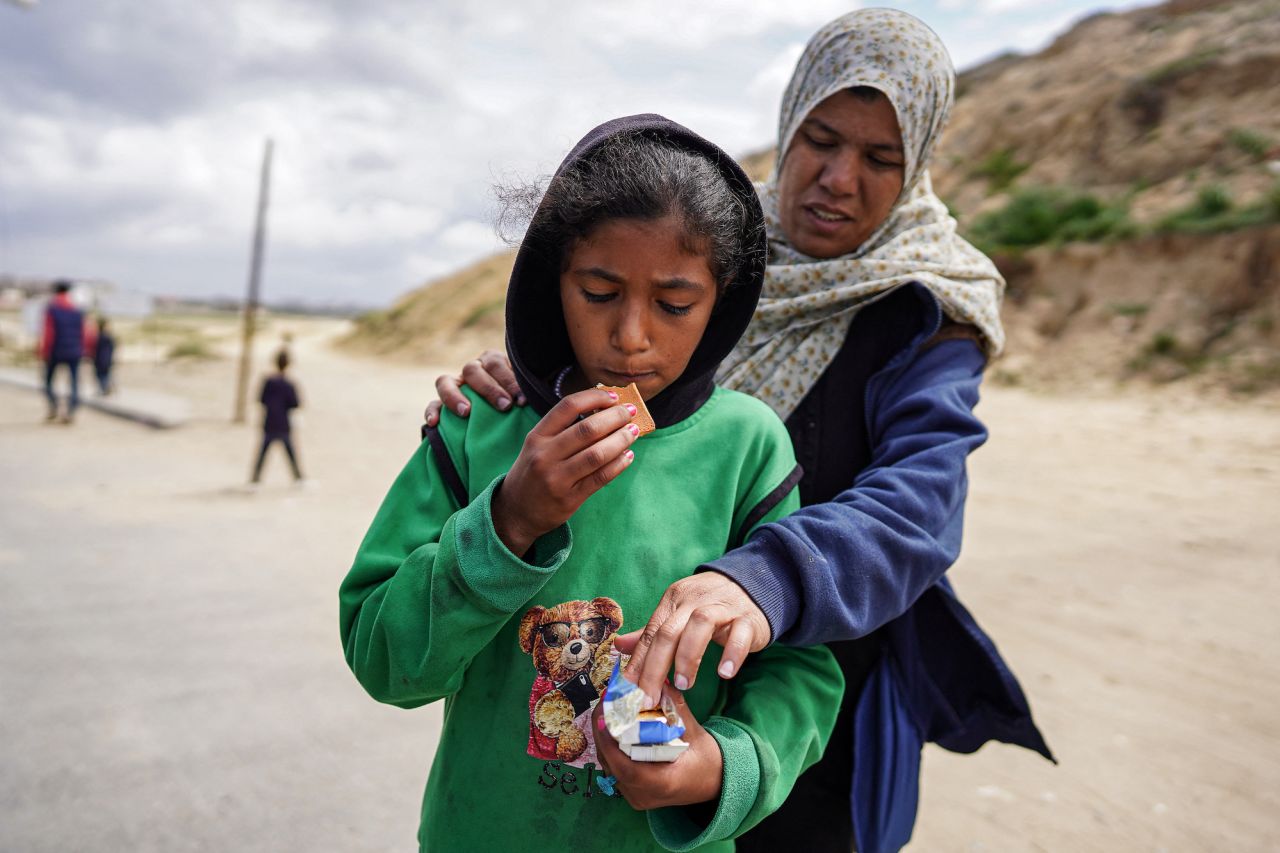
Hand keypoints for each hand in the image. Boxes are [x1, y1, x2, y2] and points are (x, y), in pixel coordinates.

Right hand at [424, 349, 520, 426]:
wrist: (506, 416)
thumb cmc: (520, 401)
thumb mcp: (526, 391)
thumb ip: (528, 389)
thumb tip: (537, 397)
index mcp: (493, 362)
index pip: (496, 363)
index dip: (509, 380)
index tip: (522, 400)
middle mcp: (473, 370)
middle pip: (473, 370)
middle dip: (489, 389)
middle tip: (505, 406)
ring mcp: (456, 385)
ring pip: (446, 381)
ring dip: (455, 396)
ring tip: (466, 412)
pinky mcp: (443, 403)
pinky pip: (433, 403)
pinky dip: (432, 411)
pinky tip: (434, 423)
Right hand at [491, 387, 639, 554]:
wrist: (515, 512)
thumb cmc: (532, 472)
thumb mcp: (537, 446)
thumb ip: (563, 430)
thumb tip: (604, 410)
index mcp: (537, 436)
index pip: (568, 406)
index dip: (595, 397)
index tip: (614, 396)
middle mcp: (544, 455)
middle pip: (587, 429)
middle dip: (615, 417)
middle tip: (631, 412)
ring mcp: (557, 479)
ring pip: (597, 454)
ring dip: (621, 439)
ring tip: (634, 432)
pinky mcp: (569, 499)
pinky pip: (600, 478)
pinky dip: (618, 465)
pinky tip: (628, 455)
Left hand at [591, 686, 721, 809]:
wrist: (716, 783)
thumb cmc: (708, 761)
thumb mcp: (695, 732)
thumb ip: (676, 707)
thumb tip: (660, 681)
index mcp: (663, 783)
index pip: (627, 767)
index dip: (610, 742)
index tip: (604, 717)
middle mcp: (645, 795)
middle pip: (612, 765)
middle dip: (603, 733)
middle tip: (604, 706)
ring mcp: (638, 798)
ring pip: (610, 768)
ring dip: (605, 740)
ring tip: (607, 713)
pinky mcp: (635, 793)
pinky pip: (615, 771)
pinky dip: (612, 750)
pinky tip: (614, 730)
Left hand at [616, 572, 770, 705]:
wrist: (753, 585)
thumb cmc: (710, 606)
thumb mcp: (680, 615)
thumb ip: (652, 633)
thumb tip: (619, 647)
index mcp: (674, 600)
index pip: (651, 632)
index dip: (638, 662)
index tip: (630, 691)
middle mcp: (695, 600)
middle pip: (669, 631)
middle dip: (655, 667)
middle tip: (651, 697)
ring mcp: (722, 607)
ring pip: (700, 625)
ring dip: (688, 657)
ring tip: (683, 685)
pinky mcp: (748, 617)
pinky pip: (739, 634)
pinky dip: (731, 654)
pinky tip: (724, 673)